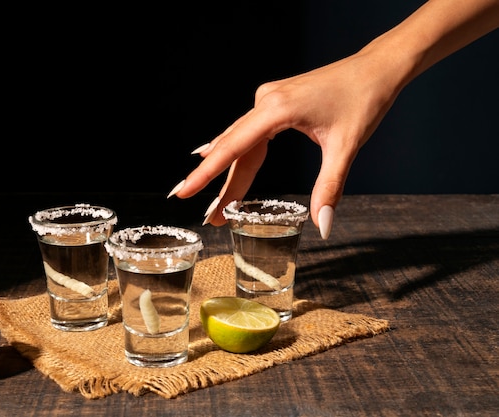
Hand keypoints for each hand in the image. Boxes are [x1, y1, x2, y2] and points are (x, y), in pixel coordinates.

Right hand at [169, 49, 401, 237]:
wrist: (376, 68)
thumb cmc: (364, 99)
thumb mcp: (347, 146)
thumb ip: (329, 187)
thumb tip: (321, 226)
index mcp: (276, 110)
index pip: (233, 148)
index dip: (206, 174)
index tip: (184, 192)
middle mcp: (265, 101)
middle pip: (234, 151)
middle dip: (222, 186)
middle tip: (211, 218)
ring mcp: (267, 99)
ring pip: (241, 143)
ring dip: (231, 174)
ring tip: (217, 203)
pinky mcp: (274, 101)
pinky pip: (249, 133)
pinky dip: (239, 153)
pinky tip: (217, 158)